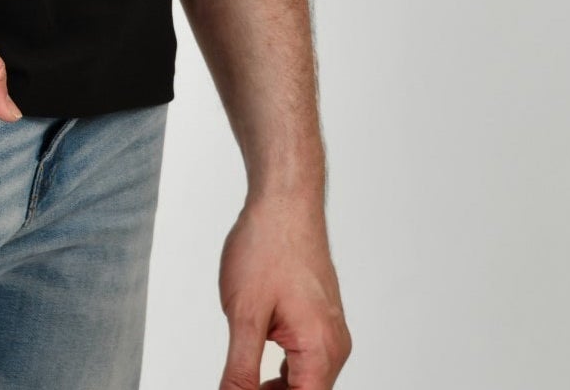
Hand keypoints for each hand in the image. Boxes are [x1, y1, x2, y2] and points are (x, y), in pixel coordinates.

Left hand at [217, 194, 351, 388]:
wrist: (284, 199)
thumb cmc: (268, 243)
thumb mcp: (244, 314)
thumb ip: (240, 369)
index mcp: (320, 350)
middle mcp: (334, 346)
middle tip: (235, 385)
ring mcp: (330, 331)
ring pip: (305, 380)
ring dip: (275, 388)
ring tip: (240, 381)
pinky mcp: (320, 319)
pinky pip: (305, 358)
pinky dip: (283, 370)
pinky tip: (255, 362)